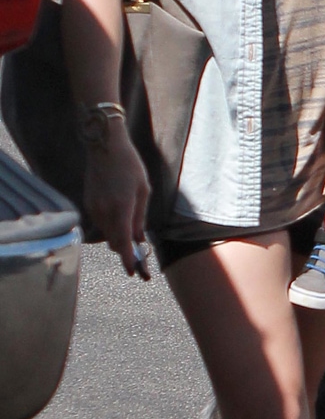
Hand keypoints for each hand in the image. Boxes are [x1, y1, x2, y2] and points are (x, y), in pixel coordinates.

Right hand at [84, 122, 150, 275]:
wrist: (105, 146)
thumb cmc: (129, 165)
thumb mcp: (143, 190)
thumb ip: (139, 217)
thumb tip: (138, 239)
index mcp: (121, 207)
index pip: (122, 242)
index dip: (127, 260)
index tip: (133, 272)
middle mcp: (104, 211)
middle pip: (113, 242)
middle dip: (124, 250)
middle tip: (137, 255)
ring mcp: (93, 208)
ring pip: (106, 233)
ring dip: (117, 236)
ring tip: (130, 230)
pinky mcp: (88, 203)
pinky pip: (100, 223)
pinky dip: (110, 226)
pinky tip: (119, 215)